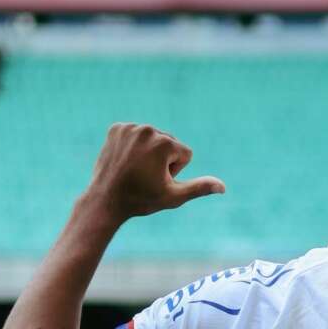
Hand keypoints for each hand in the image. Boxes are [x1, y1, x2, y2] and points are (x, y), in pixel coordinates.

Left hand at [83, 123, 224, 222]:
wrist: (105, 200)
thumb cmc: (141, 200)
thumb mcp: (174, 196)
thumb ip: (199, 188)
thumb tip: (222, 187)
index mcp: (163, 143)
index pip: (185, 153)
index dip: (175, 171)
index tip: (157, 180)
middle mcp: (147, 130)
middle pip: (170, 144)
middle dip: (163, 160)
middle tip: (144, 176)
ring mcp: (129, 127)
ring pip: (154, 139)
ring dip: (149, 153)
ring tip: (134, 169)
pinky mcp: (117, 128)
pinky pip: (137, 135)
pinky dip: (134, 147)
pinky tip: (126, 159)